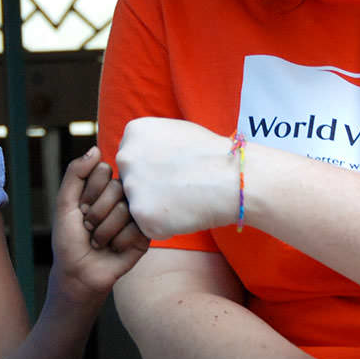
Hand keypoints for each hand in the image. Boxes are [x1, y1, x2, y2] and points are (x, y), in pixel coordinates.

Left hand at [51, 146, 148, 299]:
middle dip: (96, 212)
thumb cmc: (69, 240)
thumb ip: (75, 173)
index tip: (81, 209)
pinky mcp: (146, 234)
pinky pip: (137, 228)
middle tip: (89, 228)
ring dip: (104, 231)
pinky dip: (119, 241)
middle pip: (116, 188)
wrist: (78, 274)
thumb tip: (95, 149)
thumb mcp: (64, 204)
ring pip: (126, 209)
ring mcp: (135, 215)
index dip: (89, 192)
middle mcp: (122, 197)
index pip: (104, 170)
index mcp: (103, 187)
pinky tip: (114, 249)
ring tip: (99, 241)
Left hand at [116, 118, 241, 238]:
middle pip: (130, 181)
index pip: (131, 159)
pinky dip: (165, 227)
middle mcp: (126, 157)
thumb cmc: (211, 155)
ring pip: (138, 205)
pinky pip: (148, 226)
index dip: (153, 169)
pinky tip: (184, 213)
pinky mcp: (142, 215)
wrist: (234, 178)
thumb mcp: (174, 132)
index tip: (174, 170)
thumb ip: (150, 143)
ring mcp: (132, 187)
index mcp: (133, 133)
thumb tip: (138, 157)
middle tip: (179, 187)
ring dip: (157, 208)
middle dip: (150, 188)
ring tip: (184, 199)